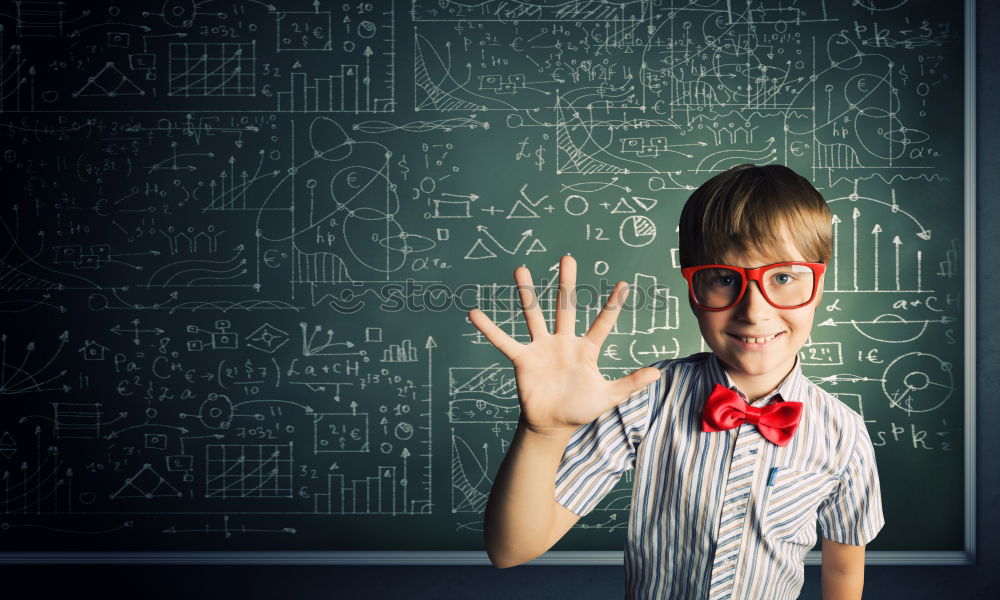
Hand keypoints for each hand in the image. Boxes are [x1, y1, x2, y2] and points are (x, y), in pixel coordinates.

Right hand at [467, 255, 661, 434]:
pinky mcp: (523, 359)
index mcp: (586, 349)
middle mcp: (563, 342)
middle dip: (567, 283)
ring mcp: (541, 348)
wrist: (552, 425)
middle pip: (566, 307)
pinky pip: (503, 341)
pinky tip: (475, 313)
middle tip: (567, 258)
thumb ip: (631, 383)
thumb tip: (659, 374)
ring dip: (526, 293)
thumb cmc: (580, 409)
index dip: (612, 305)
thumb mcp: (608, 396)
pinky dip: (489, 329)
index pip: (602, 323)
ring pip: (533, 315)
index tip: (624, 284)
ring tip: (520, 269)